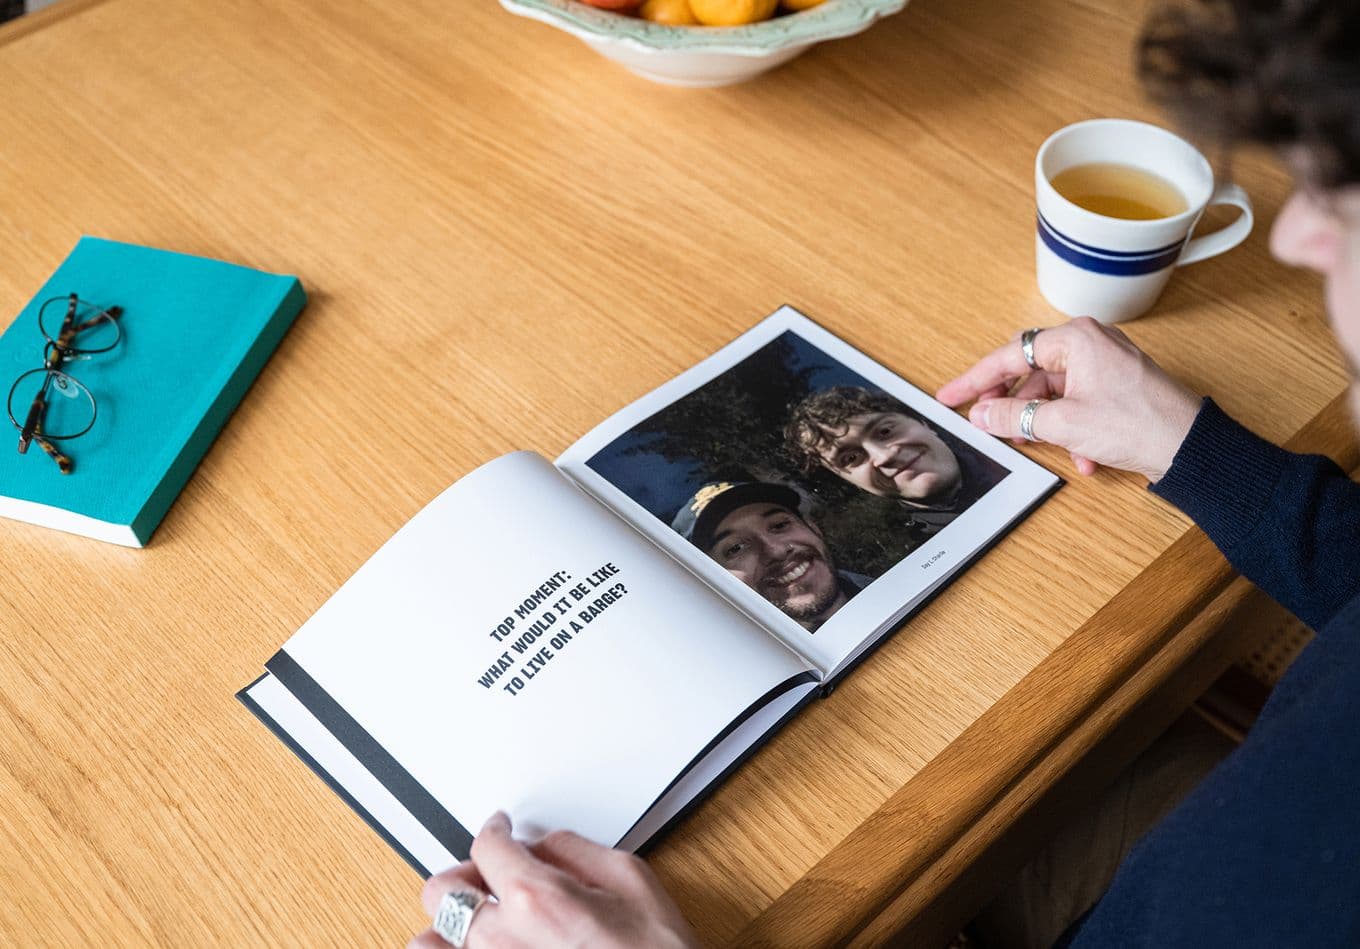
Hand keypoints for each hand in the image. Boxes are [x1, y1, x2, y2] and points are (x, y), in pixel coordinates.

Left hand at [410, 812, 700, 948]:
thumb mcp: (630, 880)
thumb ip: (576, 851)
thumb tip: (544, 846)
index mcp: (536, 899)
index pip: (486, 846)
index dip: (493, 831)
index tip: (498, 831)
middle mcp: (503, 941)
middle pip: (442, 891)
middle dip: (463, 873)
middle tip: (485, 873)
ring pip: (428, 942)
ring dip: (446, 925)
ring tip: (472, 921)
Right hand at [935, 317, 1201, 482]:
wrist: (1189, 446)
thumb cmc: (1137, 424)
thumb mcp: (1061, 424)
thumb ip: (1013, 416)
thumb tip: (983, 413)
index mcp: (1075, 339)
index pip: (1010, 356)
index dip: (976, 380)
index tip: (952, 396)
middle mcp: (1090, 343)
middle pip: (1030, 371)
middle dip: (1011, 403)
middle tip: (985, 421)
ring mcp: (1104, 363)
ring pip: (1053, 391)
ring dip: (1042, 422)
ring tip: (1035, 445)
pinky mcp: (1116, 386)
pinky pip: (1077, 402)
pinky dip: (1070, 428)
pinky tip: (1080, 455)